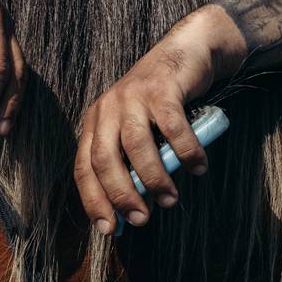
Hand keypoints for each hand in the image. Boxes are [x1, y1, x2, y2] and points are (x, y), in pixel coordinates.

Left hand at [74, 6, 243, 232]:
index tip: (108, 228)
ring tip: (170, 199)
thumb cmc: (162, 102)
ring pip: (136, 146)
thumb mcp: (137, 129)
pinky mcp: (161, 88)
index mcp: (95, 121)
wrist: (187, 53)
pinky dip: (186, 152)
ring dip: (154, 179)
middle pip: (105, 159)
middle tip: (140, 219)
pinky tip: (197, 167)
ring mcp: (133, 96)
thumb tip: (133, 208)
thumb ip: (131, 161)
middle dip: (121, 195)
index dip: (94, 200)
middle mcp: (107, 107)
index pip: (84, 167)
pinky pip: (172, 128)